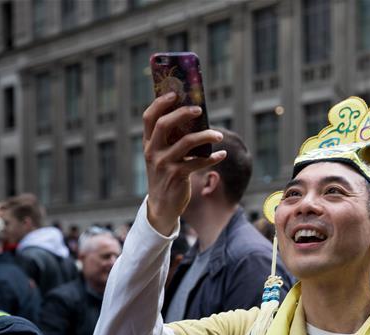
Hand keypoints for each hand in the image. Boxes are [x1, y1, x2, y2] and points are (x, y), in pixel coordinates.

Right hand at [142, 93, 225, 234]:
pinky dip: (212, 158)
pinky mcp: (177, 176)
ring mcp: (164, 164)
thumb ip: (170, 140)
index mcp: (148, 144)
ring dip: (205, 135)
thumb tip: (192, 119)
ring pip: (186, 142)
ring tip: (218, 134)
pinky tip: (221, 154)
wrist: (162, 206)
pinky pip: (198, 162)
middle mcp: (153, 152)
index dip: (160, 103)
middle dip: (183, 113)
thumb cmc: (166, 176)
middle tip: (199, 109)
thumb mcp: (162, 157)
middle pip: (165, 124)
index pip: (149, 118)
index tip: (175, 93)